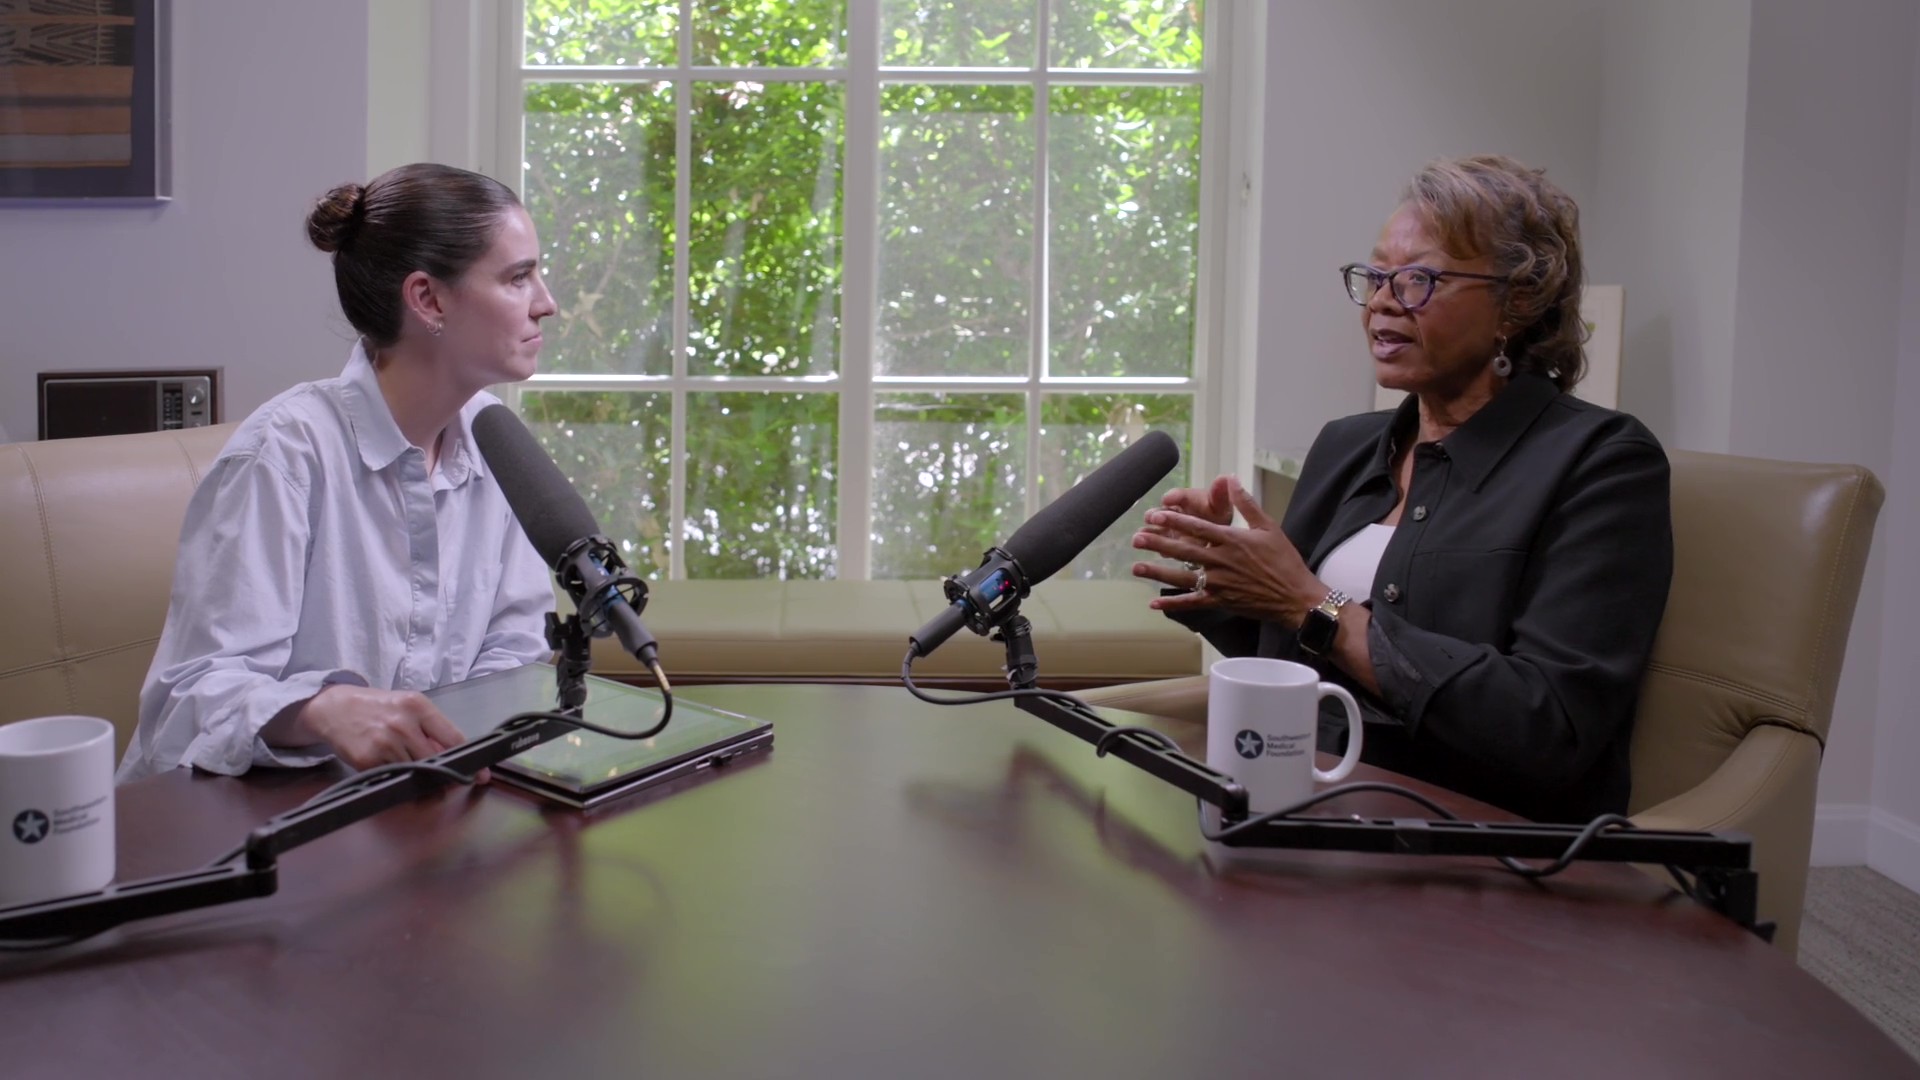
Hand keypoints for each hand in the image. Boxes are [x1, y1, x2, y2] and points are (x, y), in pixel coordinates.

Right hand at [292, 684, 488, 782]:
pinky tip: (394, 768)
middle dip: (444, 773)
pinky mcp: (368, 761)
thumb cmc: (376, 707)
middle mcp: (402, 724)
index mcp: (417, 706)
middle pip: (436, 760)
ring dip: (421, 778)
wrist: (334, 708)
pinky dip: (399, 778)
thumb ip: (431, 728)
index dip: (470, 760)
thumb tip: (453, 755)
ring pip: (416, 772)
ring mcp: (384, 744)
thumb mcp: (407, 706)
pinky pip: (394, 777)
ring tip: (414, 771)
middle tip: (448, 780)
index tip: (481, 775)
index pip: (453, 738)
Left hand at [1130, 475, 1324, 625]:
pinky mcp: (1220, 601)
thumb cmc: (1284, 561)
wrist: (1296, 597)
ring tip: (1136, 567)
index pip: (1197, 528)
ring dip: (1158, 572)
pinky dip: (1172, 604)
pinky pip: (1192, 602)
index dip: (1174, 521)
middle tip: (1136, 538)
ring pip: (1182, 577)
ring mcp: (1219, 583)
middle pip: (1184, 550)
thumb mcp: (1268, 527)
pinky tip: (1154, 602)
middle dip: (1158, 544)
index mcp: (1232, 540)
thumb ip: (1246, 504)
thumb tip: (1231, 480)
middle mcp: (1221, 561)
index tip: (1155, 515)